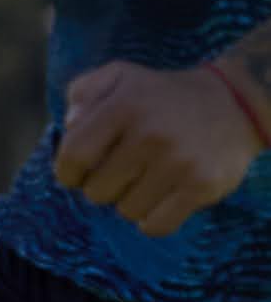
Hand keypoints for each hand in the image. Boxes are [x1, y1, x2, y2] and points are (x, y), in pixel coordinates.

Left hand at [54, 59, 270, 239]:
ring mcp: (179, 163)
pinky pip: (157, 225)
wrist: (234, 104)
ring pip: (126, 210)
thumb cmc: (161, 95)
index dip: (67, 173)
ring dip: (129, 201)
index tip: (75, 174)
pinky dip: (152, 220)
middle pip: (97, 190)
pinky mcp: (202, 186)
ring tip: (145, 180)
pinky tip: (159, 199)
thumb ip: (82, 93)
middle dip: (100, 187)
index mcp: (124, 106)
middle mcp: (151, 135)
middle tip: (119, 173)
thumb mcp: (119, 76)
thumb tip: (68, 128)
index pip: (74, 156)